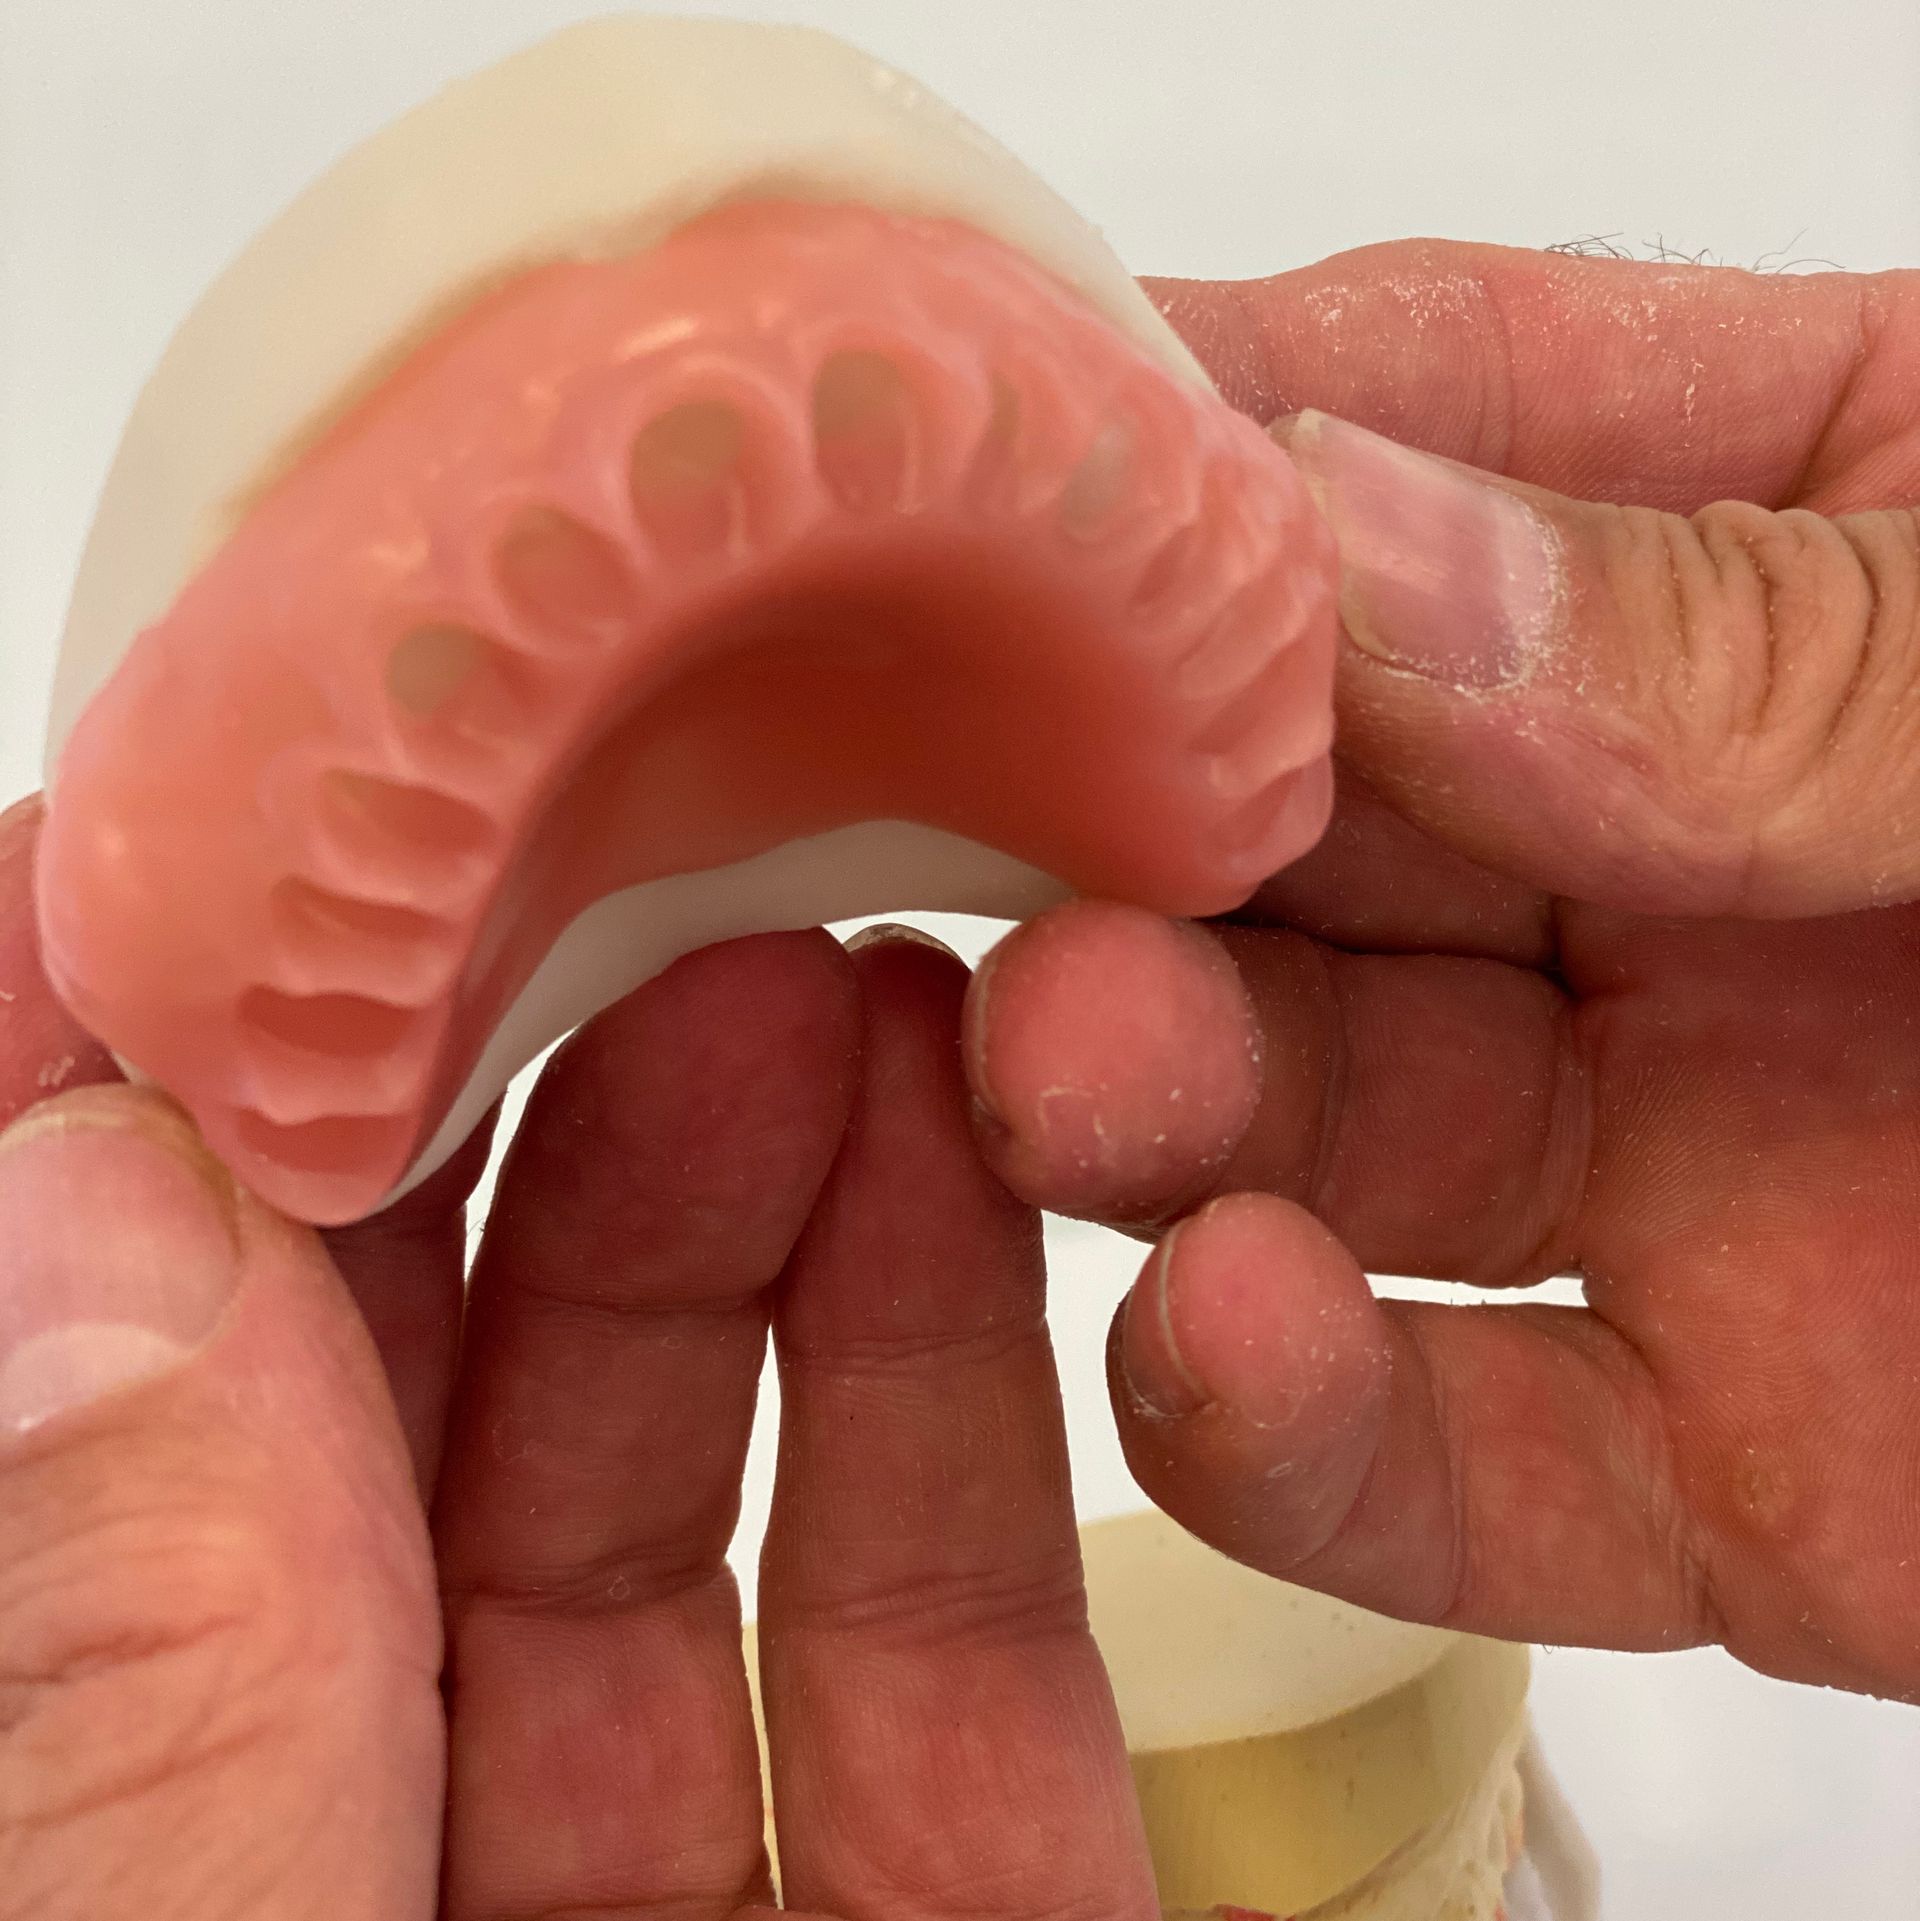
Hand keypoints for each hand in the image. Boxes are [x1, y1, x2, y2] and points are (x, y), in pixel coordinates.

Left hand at [0, 798, 1157, 1918]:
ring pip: (674, 1508)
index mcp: (154, 1891)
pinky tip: (947, 1151)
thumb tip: (98, 1251)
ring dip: (730, 1200)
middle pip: (377, 1456)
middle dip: (461, 1130)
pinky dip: (947, 1380)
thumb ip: (151, 1720)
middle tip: (547, 883)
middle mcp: (388, 1886)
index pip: (72, 1477)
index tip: (137, 899)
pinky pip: (954, 1645)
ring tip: (786, 960)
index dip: (73, 1162)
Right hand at [962, 244, 1919, 1699]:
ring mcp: (1664, 1159)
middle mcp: (1666, 849)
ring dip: (1148, 1112)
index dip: (1147, 467)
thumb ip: (1767, 625)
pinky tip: (1220, 1349)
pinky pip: (1441, 1450)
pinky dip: (1299, 1419)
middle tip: (961, 862)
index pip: (1388, 447)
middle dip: (1099, 832)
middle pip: (1283, 817)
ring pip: (1300, 1128)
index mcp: (1784, 549)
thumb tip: (1333, 542)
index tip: (938, 506)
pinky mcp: (1708, 1455)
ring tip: (1070, 1077)